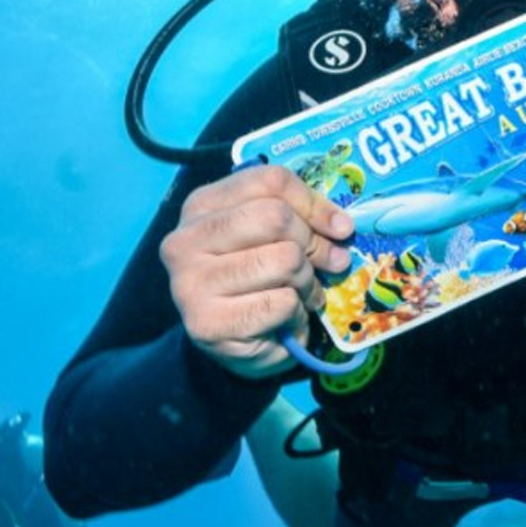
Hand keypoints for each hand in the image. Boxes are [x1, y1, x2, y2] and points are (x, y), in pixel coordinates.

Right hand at [161, 163, 352, 378]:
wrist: (234, 345)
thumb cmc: (258, 281)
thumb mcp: (275, 237)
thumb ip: (302, 218)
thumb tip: (340, 227)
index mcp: (201, 206)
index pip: (269, 181)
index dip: (314, 203)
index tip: (339, 228)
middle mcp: (185, 239)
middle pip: (276, 217)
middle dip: (312, 244)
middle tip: (323, 265)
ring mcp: (190, 282)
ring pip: (283, 260)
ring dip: (306, 282)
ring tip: (300, 294)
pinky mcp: (206, 323)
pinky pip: (281, 302)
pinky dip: (296, 312)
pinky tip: (285, 318)